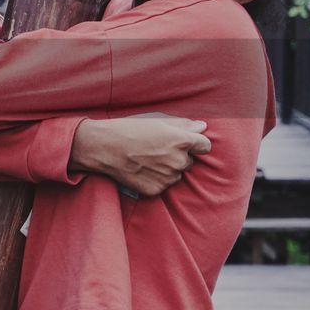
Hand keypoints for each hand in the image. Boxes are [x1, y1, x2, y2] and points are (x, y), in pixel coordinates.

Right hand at [68, 113, 210, 196]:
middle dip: (179, 156)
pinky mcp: (156, 190)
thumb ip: (183, 125)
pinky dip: (156, 179)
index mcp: (182, 141)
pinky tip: (142, 169)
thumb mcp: (156, 120)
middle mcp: (179, 161)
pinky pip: (163, 185)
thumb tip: (202, 127)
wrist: (103, 147)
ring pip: (177, 174)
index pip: (205, 146)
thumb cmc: (129, 129)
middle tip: (158, 149)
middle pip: (190, 161)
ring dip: (168, 169)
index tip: (186, 142)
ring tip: (148, 159)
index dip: (196, 143)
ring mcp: (168, 177)